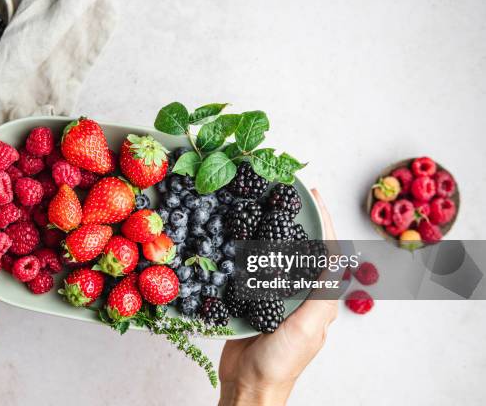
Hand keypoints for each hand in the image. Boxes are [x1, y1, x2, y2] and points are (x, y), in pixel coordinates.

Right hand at [218, 189, 337, 405]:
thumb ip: (321, 294)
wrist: (250, 384)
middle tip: (288, 194)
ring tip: (268, 207)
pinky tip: (244, 238)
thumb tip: (335, 257)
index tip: (313, 195)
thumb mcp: (306, 327)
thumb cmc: (281, 361)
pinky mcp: (257, 301)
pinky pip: (258, 271)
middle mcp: (302, 295)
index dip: (323, 220)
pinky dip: (254, 251)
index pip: (327, 252)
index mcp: (320, 299)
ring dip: (277, 231)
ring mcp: (279, 298)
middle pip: (304, 249)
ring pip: (281, 256)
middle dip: (300, 220)